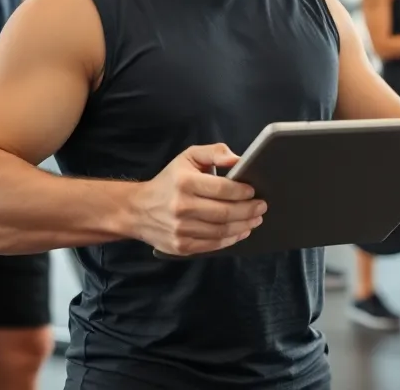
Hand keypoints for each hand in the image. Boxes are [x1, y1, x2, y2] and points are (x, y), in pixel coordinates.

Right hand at [133, 144, 267, 257]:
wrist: (137, 209)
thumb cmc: (169, 181)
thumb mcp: (188, 157)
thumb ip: (214, 152)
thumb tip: (238, 159)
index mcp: (185, 183)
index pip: (222, 189)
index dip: (242, 191)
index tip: (254, 191)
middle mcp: (182, 208)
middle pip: (225, 213)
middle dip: (249, 210)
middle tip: (262, 206)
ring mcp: (181, 230)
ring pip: (222, 231)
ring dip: (244, 226)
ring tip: (255, 219)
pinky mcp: (181, 246)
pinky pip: (213, 245)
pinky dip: (231, 239)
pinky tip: (242, 231)